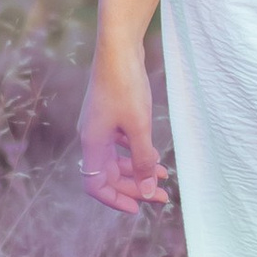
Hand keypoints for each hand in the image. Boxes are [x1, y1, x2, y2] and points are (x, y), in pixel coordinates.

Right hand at [81, 39, 170, 211]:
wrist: (118, 48)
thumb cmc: (126, 86)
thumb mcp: (139, 128)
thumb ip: (143, 161)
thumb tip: (148, 191)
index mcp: (92, 143)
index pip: (95, 185)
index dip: (115, 200)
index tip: (138, 208)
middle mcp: (91, 136)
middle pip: (109, 174)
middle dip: (136, 187)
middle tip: (162, 196)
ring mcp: (100, 124)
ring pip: (116, 159)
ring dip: (139, 170)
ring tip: (164, 176)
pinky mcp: (109, 113)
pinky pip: (120, 142)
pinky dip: (136, 152)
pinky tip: (154, 153)